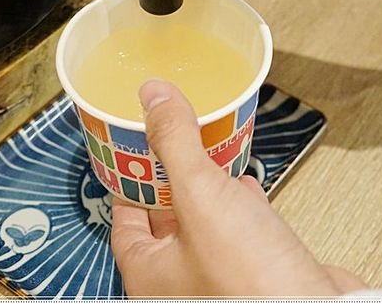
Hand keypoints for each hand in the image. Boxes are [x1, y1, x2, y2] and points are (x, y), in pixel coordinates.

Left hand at [110, 79, 365, 296]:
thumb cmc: (254, 282)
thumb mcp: (202, 194)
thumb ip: (175, 143)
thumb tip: (152, 96)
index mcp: (149, 274)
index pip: (123, 221)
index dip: (129, 182)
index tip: (134, 150)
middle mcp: (179, 285)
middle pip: (163, 222)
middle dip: (169, 181)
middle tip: (171, 143)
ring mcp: (219, 283)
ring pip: (203, 228)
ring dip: (206, 194)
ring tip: (208, 158)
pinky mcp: (257, 278)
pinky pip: (239, 238)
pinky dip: (239, 209)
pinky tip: (248, 188)